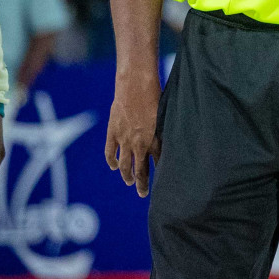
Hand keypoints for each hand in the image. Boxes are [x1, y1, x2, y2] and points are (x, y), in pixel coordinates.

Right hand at [104, 68, 160, 196]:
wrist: (135, 84)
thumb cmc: (156, 94)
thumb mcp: (166, 114)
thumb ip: (164, 128)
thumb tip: (169, 138)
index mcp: (155, 138)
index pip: (159, 162)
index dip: (161, 173)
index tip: (165, 182)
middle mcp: (139, 142)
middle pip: (140, 169)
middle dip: (142, 183)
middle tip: (144, 194)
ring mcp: (124, 139)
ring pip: (124, 165)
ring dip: (126, 176)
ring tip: (129, 183)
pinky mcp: (113, 132)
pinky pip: (110, 152)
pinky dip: (112, 161)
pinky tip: (115, 167)